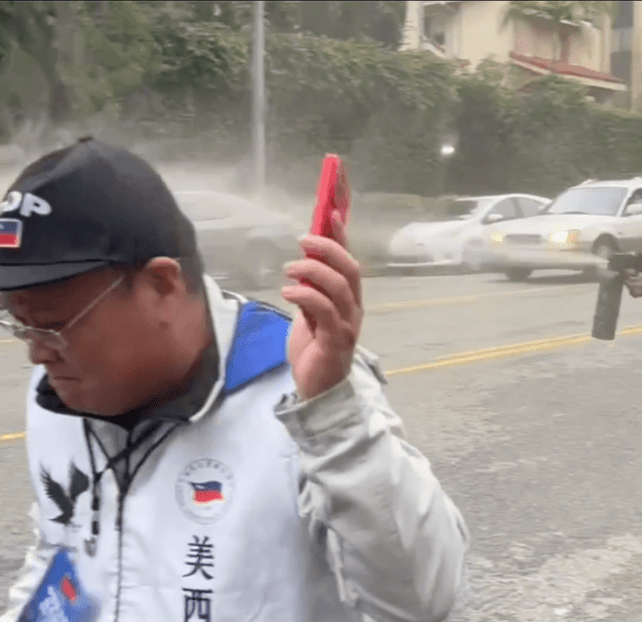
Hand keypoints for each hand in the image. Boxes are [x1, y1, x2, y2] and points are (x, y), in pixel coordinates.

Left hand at [282, 211, 362, 399]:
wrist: (317, 390)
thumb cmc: (314, 349)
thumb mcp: (309, 311)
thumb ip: (310, 288)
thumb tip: (302, 259)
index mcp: (348, 298)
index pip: (349, 259)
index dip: (342, 234)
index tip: (330, 211)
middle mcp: (354, 308)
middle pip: (350, 269)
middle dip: (328, 248)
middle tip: (303, 239)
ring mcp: (348, 324)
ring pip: (340, 287)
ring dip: (314, 271)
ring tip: (289, 269)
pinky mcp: (336, 341)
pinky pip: (325, 311)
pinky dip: (306, 296)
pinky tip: (288, 291)